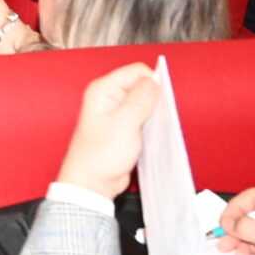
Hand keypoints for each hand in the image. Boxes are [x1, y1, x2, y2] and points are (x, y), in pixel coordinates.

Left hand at [55, 63, 159, 198]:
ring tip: (151, 128)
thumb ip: (140, 101)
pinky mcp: (125, 125)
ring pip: (145, 101)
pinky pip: (144, 116)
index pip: (136, 71)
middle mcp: (109, 97)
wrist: (93, 182)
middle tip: (156, 117)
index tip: (161, 101)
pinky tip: (152, 134)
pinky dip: (151, 122)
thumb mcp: (124, 125)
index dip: (152, 82)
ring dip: (154, 112)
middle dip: (154, 98)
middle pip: (142, 85)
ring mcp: (117, 111)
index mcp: (103, 90)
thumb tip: (154, 82)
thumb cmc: (100, 156)